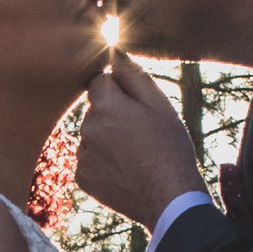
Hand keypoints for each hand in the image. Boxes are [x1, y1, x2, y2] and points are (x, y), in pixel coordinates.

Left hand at [75, 51, 207, 235]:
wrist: (168, 197)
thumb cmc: (169, 146)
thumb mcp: (159, 104)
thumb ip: (133, 74)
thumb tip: (114, 54)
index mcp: (105, 104)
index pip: (100, 80)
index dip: (119, 90)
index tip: (137, 107)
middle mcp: (86, 128)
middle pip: (95, 109)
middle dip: (113, 114)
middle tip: (141, 134)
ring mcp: (82, 155)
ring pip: (92, 135)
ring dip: (107, 139)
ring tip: (135, 155)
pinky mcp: (82, 178)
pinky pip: (90, 160)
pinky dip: (103, 162)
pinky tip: (125, 170)